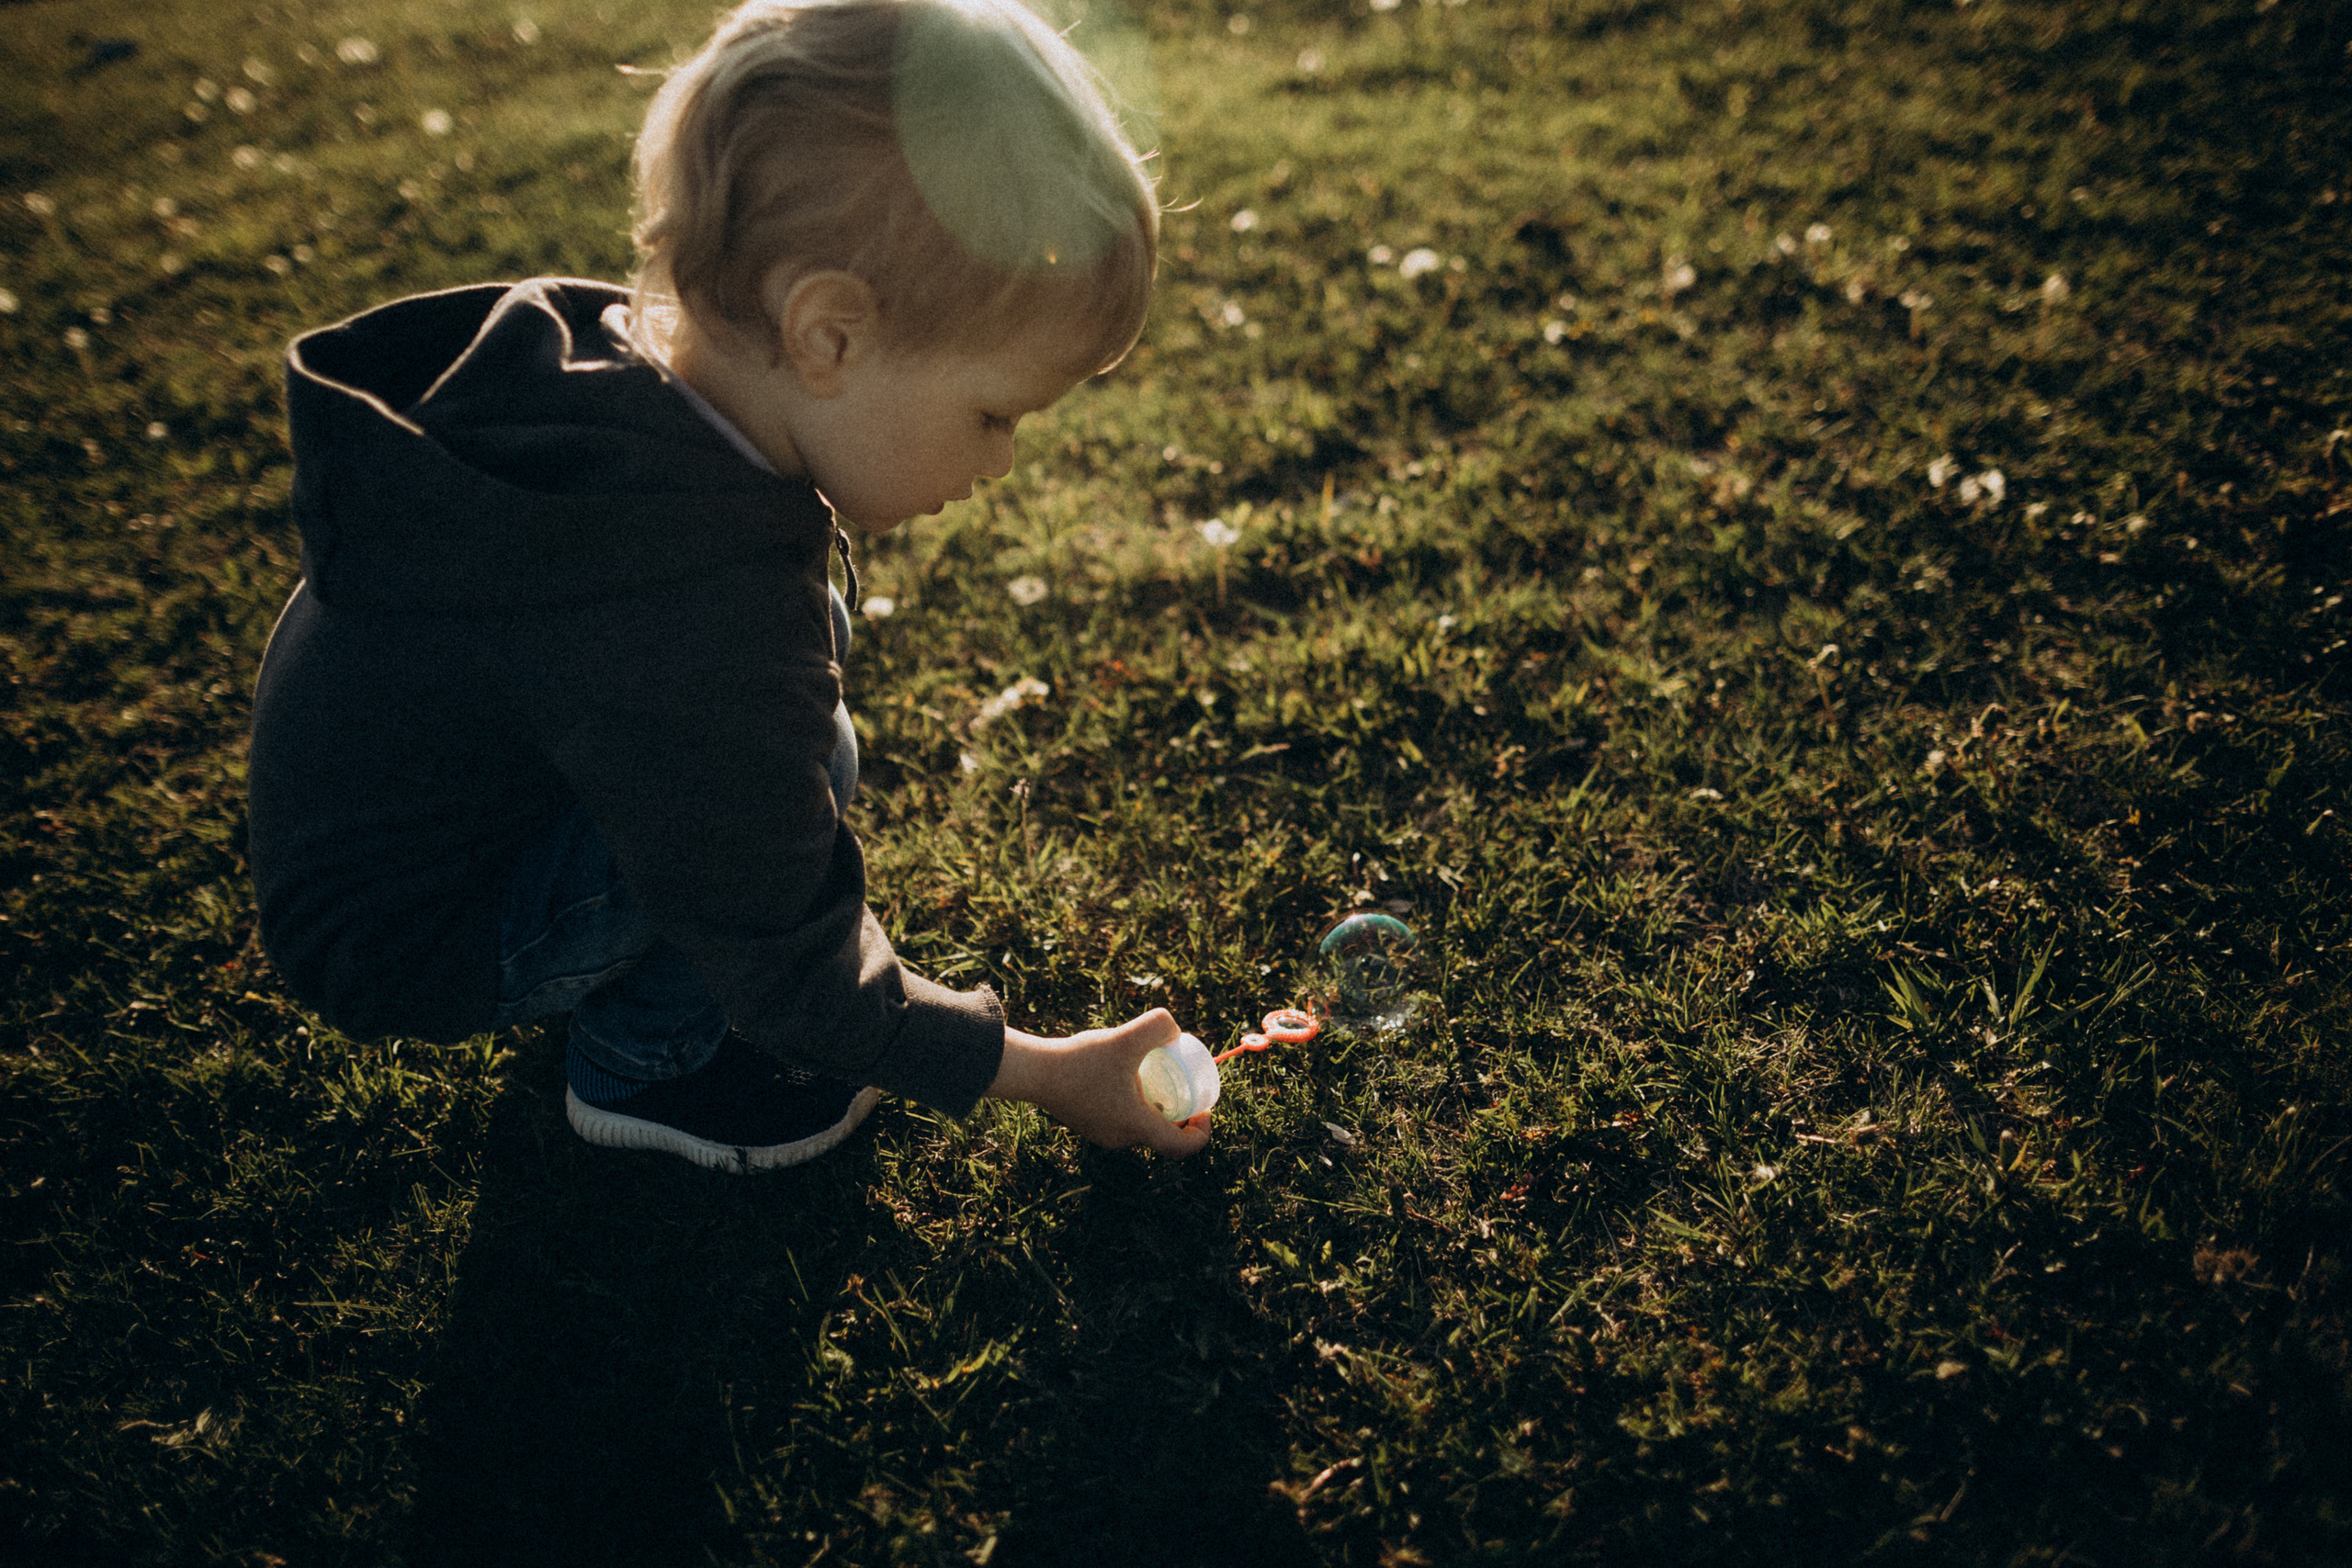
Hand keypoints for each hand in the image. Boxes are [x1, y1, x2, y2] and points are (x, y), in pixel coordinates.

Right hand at [985, 1007, 1211, 1156]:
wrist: (1033, 1071)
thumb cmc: (1080, 1060)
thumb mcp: (1125, 1037)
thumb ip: (1158, 1025)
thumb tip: (1175, 1031)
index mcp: (1136, 1128)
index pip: (1181, 1147)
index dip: (1202, 1133)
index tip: (1206, 1109)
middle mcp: (1120, 1139)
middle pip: (1162, 1135)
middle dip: (1180, 1114)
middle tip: (1184, 1084)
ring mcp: (1101, 1134)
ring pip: (1141, 1126)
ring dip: (1155, 1109)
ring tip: (1157, 1077)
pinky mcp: (1087, 1123)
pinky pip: (1121, 1119)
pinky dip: (1134, 1105)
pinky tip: (1128, 1078)